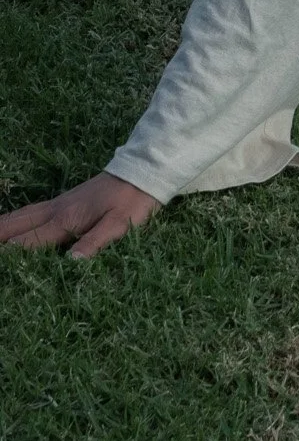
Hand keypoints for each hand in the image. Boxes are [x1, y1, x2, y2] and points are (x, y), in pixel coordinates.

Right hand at [0, 174, 161, 258]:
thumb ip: (95, 242)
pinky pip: (31, 211)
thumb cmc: (132, 202)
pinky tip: (11, 223)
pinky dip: (14, 219)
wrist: (142, 172)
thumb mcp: (120, 225)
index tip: (2, 268)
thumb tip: (71, 262)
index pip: (29, 242)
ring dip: (2, 226)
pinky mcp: (64, 201)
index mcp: (66, 220)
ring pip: (21, 215)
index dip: (9, 255)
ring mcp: (58, 204)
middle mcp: (56, 211)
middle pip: (16, 224)